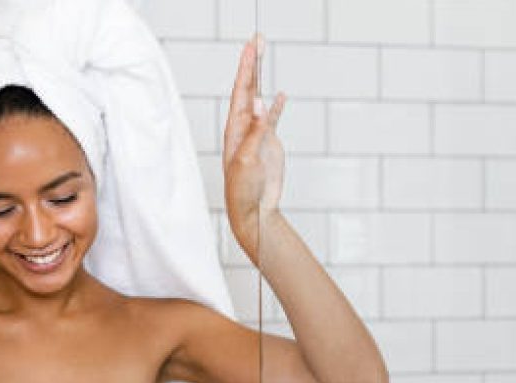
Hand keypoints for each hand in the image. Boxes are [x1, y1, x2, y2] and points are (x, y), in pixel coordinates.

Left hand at [222, 33, 284, 263]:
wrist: (252, 210)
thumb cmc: (242, 189)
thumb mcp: (247, 160)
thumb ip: (255, 131)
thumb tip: (262, 103)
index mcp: (235, 128)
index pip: (241, 91)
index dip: (247, 68)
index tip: (252, 47)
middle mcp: (244, 126)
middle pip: (249, 88)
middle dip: (253, 63)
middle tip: (258, 39)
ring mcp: (257, 134)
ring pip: (261, 99)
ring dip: (262, 77)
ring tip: (264, 56)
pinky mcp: (269, 144)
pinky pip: (273, 118)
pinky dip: (276, 105)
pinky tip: (280, 94)